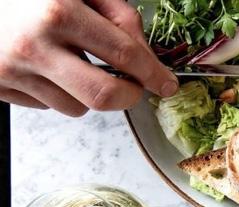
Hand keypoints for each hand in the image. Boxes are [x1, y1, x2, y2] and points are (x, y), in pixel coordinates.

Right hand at [0, 0, 177, 115]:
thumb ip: (119, 15)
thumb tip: (146, 56)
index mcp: (58, 12)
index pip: (123, 54)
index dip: (152, 73)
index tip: (167, 84)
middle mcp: (35, 46)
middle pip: (104, 96)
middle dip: (130, 96)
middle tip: (135, 87)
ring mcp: (14, 70)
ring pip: (77, 107)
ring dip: (89, 93)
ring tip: (77, 63)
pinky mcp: (0, 87)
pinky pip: (48, 106)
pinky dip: (59, 92)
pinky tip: (50, 67)